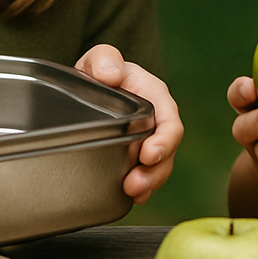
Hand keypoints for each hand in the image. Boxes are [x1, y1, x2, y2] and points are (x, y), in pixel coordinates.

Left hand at [75, 44, 181, 203]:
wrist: (88, 87)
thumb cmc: (100, 71)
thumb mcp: (100, 59)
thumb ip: (104, 58)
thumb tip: (110, 74)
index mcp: (154, 97)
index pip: (169, 121)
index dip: (164, 140)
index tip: (148, 154)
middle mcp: (155, 123)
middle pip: (166, 152)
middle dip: (155, 171)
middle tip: (134, 185)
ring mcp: (145, 143)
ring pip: (156, 168)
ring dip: (147, 183)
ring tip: (132, 194)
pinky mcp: (133, 158)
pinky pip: (142, 177)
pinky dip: (139, 190)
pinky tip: (129, 200)